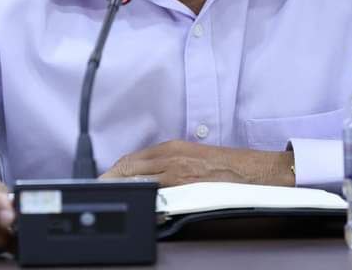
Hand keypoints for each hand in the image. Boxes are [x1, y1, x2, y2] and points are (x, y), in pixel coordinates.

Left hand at [100, 140, 294, 187]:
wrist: (253, 172)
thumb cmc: (225, 166)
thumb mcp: (191, 155)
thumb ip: (167, 162)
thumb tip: (145, 175)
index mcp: (170, 148)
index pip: (131, 159)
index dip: (112, 171)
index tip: (101, 180)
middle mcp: (170, 157)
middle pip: (129, 168)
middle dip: (110, 180)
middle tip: (98, 191)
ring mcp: (177, 173)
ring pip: (138, 180)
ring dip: (123, 189)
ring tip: (111, 197)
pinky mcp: (186, 188)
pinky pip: (157, 193)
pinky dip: (143, 198)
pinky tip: (136, 204)